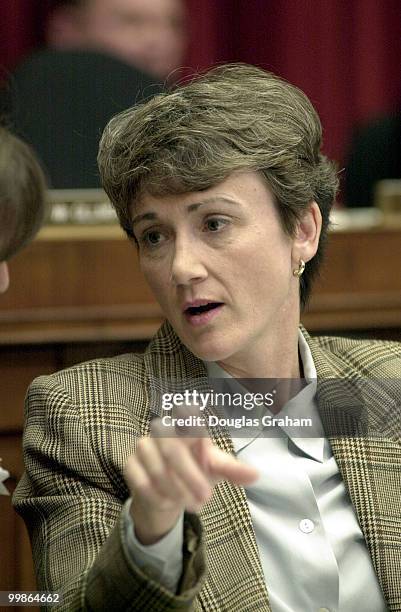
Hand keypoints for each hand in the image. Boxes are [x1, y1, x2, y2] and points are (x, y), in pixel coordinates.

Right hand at [124, 409, 258, 544]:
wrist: (168, 494)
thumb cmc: (195, 472)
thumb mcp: (216, 471)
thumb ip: (233, 471)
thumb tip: (256, 475)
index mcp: (186, 427)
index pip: (186, 414)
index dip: (188, 416)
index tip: (195, 423)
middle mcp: (162, 431)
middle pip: (173, 451)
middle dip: (190, 478)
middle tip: (206, 499)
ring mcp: (143, 447)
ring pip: (158, 471)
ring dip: (177, 493)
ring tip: (192, 504)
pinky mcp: (130, 465)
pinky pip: (143, 483)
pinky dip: (159, 497)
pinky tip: (169, 502)